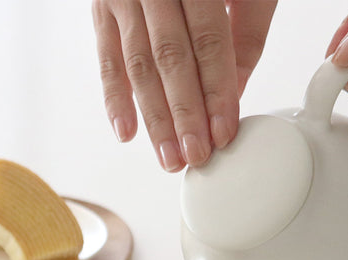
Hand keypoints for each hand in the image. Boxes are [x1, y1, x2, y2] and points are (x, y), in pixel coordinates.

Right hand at [92, 0, 276, 171]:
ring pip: (138, 65)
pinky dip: (114, 98)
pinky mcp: (101, 7)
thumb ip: (246, 30)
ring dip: (154, 118)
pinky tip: (125, 132)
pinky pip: (106, 58)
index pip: (209, 39)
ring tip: (168, 157)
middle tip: (195, 155)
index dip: (217, 90)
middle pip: (170, 59)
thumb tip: (236, 93)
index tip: (224, 130)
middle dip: (184, 114)